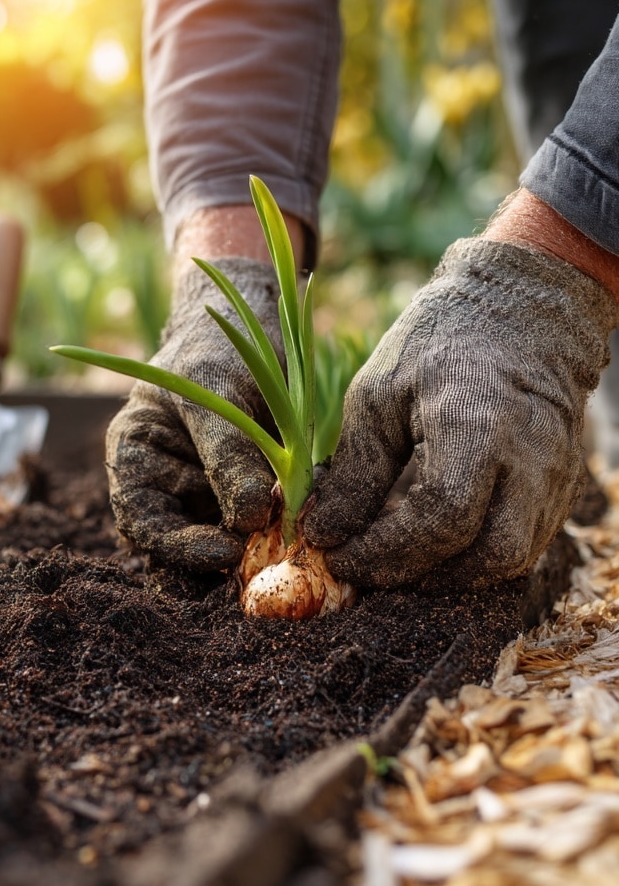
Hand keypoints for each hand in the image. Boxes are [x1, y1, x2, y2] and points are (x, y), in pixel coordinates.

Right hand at [106, 257, 280, 570]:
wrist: (251, 322)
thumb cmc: (217, 348)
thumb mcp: (217, 390)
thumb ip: (228, 453)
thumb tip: (251, 519)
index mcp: (134, 458)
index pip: (142, 519)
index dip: (175, 546)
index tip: (224, 552)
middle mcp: (162, 486)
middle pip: (172, 550)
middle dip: (209, 573)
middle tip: (254, 585)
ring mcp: (201, 497)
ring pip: (211, 553)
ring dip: (242, 570)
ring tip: (278, 577)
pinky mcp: (240, 501)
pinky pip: (250, 536)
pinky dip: (269, 549)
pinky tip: (296, 556)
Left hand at [303, 237, 618, 590]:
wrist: (518, 310)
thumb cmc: (435, 346)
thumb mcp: (376, 397)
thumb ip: (355, 473)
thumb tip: (323, 535)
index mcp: (476, 427)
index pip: (440, 519)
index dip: (385, 552)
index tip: (339, 558)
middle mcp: (530, 458)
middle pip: (490, 555)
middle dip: (421, 575)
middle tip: (368, 569)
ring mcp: (555, 474)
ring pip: (512, 559)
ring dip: (451, 574)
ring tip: (396, 561)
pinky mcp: (561, 484)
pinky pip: (524, 542)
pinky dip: (475, 555)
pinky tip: (432, 545)